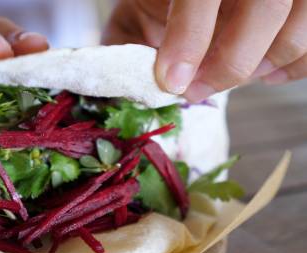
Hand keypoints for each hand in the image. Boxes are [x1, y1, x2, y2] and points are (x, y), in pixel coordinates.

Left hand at [104, 0, 306, 101]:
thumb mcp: (138, 10)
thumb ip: (129, 36)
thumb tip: (117, 83)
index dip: (189, 37)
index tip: (171, 82)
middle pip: (265, 5)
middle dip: (230, 61)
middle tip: (196, 91)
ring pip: (299, 24)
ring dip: (267, 62)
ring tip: (232, 79)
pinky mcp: (305, 4)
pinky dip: (295, 63)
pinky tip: (265, 74)